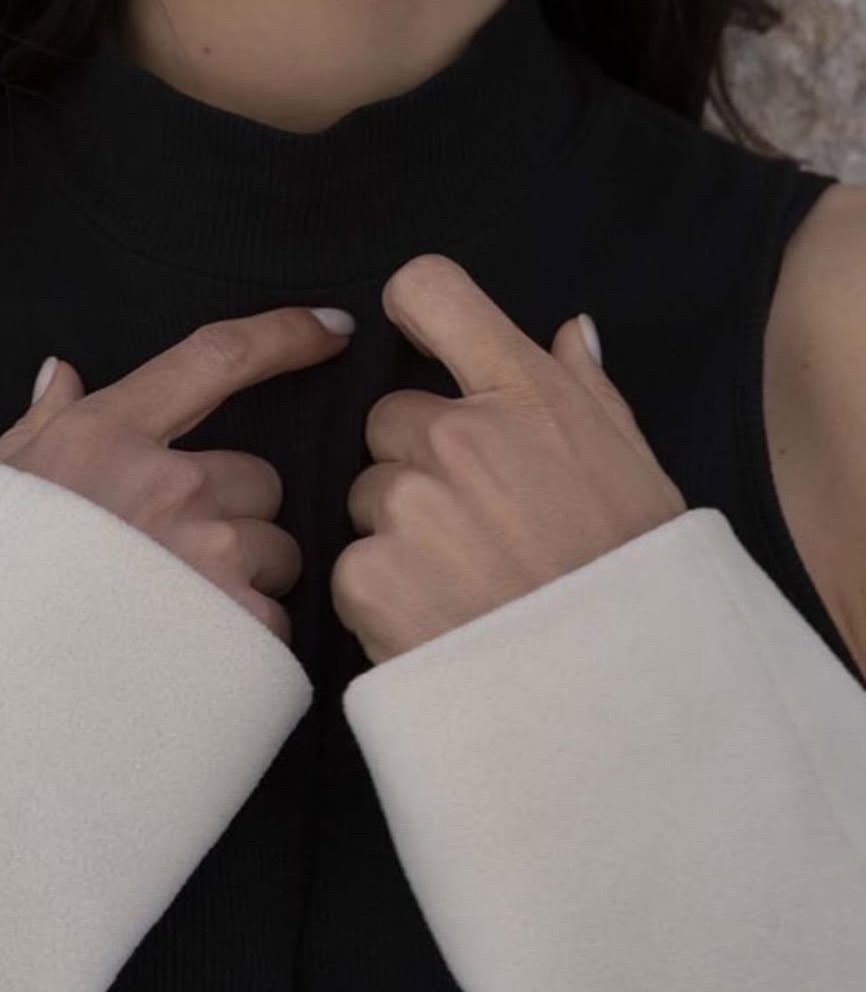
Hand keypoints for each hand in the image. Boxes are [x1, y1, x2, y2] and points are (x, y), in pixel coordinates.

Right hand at [0, 306, 352, 646]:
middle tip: (183, 558)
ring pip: (275, 553)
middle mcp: (167, 483)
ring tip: (182, 614)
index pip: (217, 358)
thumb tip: (60, 371)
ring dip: (246, 579)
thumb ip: (43, 421)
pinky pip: (273, 623)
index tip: (335, 327)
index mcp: (109, 434)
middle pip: (262, 479)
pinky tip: (195, 656)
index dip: (286, 335)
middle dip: (238, 515)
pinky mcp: (226, 628)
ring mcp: (202, 555)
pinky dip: (247, 641)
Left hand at [331, 254, 686, 667]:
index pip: (432, 291)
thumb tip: (570, 329)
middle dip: (420, 462)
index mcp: (526, 393)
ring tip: (468, 583)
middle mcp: (459, 436)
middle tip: (478, 524)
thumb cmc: (637, 578)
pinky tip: (443, 621)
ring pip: (370, 496)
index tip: (419, 338)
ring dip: (402, 532)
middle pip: (389, 416)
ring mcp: (411, 505)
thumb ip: (591, 389)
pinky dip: (385, 596)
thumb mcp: (636, 467)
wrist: (621, 700)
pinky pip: (354, 566)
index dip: (416, 309)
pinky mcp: (370, 575)